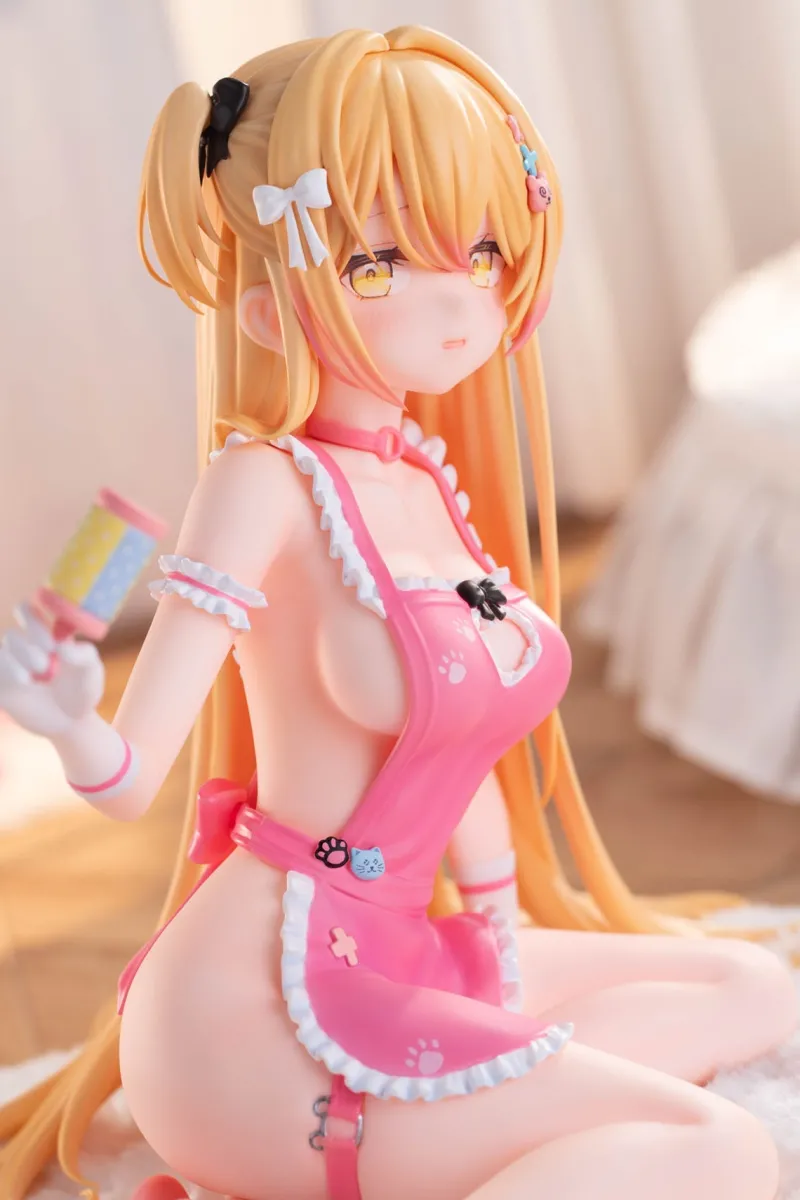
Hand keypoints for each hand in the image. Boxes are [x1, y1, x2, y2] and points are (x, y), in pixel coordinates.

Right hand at [0, 603, 104, 737]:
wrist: (72, 723)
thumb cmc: (82, 691)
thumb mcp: (91, 671)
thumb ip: (84, 654)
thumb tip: (62, 646)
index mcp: (44, 635)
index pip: (25, 611)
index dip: (30, 614)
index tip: (50, 630)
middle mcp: (23, 648)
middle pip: (14, 632)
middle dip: (33, 638)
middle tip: (50, 654)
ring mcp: (10, 666)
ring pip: (2, 648)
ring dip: (22, 656)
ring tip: (39, 673)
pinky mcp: (1, 685)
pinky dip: (8, 669)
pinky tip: (24, 680)